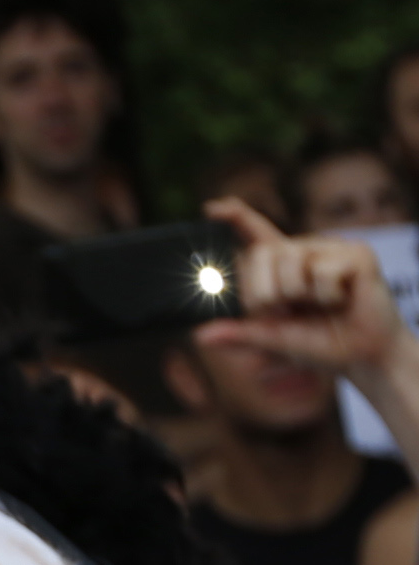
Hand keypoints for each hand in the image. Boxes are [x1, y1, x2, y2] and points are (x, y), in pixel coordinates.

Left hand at [197, 196, 417, 387]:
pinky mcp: (357, 253)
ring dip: (299, 294)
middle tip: (288, 309)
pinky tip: (344, 299)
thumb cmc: (320, 343)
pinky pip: (324, 272)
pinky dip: (329, 296)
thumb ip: (242, 334)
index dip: (235, 218)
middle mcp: (303, 251)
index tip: (212, 208)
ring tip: (322, 304)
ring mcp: (330, 248)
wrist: (364, 356)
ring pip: (291, 261)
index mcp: (280, 268)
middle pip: (261, 254)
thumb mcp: (275, 340)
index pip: (255, 234)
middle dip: (265, 292)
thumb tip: (201, 335)